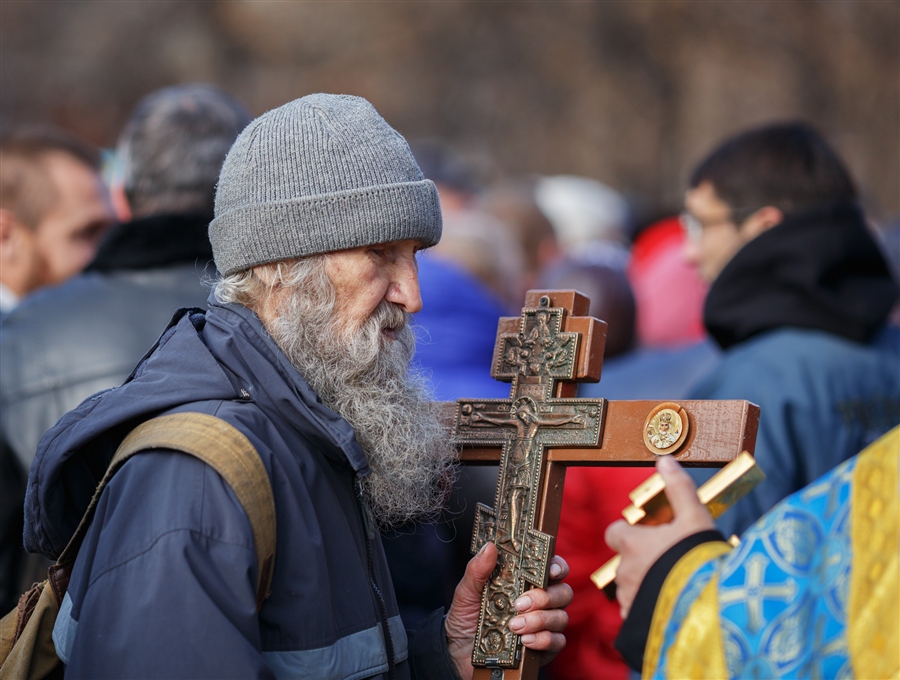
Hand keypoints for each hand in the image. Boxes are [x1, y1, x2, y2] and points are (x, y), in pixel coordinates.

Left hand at [444, 542, 572, 679]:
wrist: (459, 652)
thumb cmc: (467, 618)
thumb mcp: (467, 591)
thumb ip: (477, 570)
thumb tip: (490, 547)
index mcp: (525, 581)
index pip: (552, 567)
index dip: (557, 566)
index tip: (550, 570)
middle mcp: (540, 601)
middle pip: (563, 592)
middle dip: (544, 597)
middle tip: (520, 604)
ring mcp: (544, 625)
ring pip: (560, 617)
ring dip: (540, 620)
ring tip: (515, 625)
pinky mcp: (545, 648)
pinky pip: (557, 642)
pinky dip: (543, 640)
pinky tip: (525, 641)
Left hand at [604, 455, 713, 619]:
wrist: (709, 609)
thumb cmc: (700, 560)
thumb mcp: (695, 517)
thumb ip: (679, 488)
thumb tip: (665, 460)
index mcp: (633, 544)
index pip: (614, 532)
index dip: (628, 532)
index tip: (648, 534)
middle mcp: (625, 572)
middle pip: (624, 561)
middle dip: (641, 560)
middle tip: (669, 562)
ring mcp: (629, 600)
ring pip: (630, 588)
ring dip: (645, 586)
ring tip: (674, 586)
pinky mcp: (637, 623)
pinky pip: (636, 613)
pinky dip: (649, 609)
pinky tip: (671, 608)